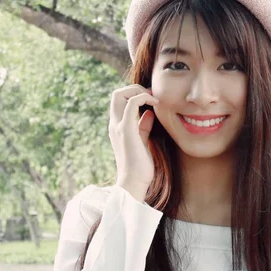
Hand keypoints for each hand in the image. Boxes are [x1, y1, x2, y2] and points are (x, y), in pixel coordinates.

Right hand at [108, 84, 158, 200]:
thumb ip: (143, 126)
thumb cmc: (140, 165)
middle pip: (116, 94)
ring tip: (154, 98)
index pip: (119, 101)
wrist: (134, 182)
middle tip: (152, 95)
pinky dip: (144, 97)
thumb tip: (149, 113)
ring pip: (120, 94)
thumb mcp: (142, 141)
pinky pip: (132, 103)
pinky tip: (156, 104)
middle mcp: (114, 124)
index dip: (134, 94)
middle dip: (134, 88)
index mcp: (117, 126)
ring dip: (139, 90)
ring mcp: (118, 126)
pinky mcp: (127, 129)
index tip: (151, 99)